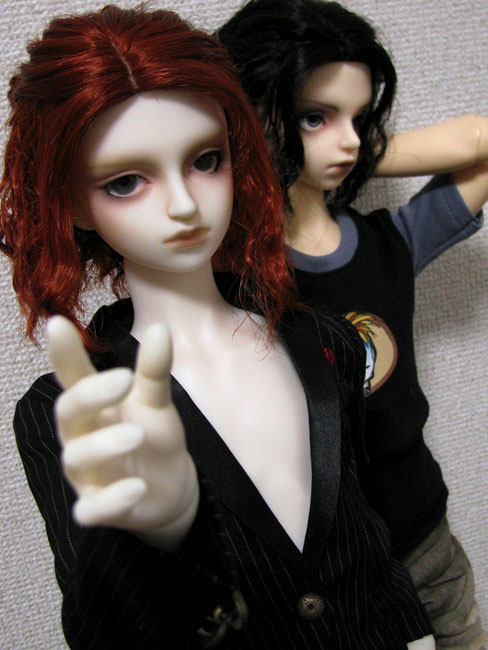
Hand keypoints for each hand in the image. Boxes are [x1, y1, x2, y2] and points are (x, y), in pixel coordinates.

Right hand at [48, 316, 197, 544]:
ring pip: (78, 458)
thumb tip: (159, 328)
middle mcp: (82, 436)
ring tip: (138, 435)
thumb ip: (154, 369)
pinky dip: (111, 501)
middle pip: (69, 413)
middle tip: (123, 380)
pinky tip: (137, 487)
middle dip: (91, 396)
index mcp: (94, 405)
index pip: (72, 377)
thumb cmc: (153, 435)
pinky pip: (92, 508)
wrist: (170, 486)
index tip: (58, 324)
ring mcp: (87, 473)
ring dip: (105, 445)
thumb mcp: (156, 401)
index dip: (63, 353)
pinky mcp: (99, 507)